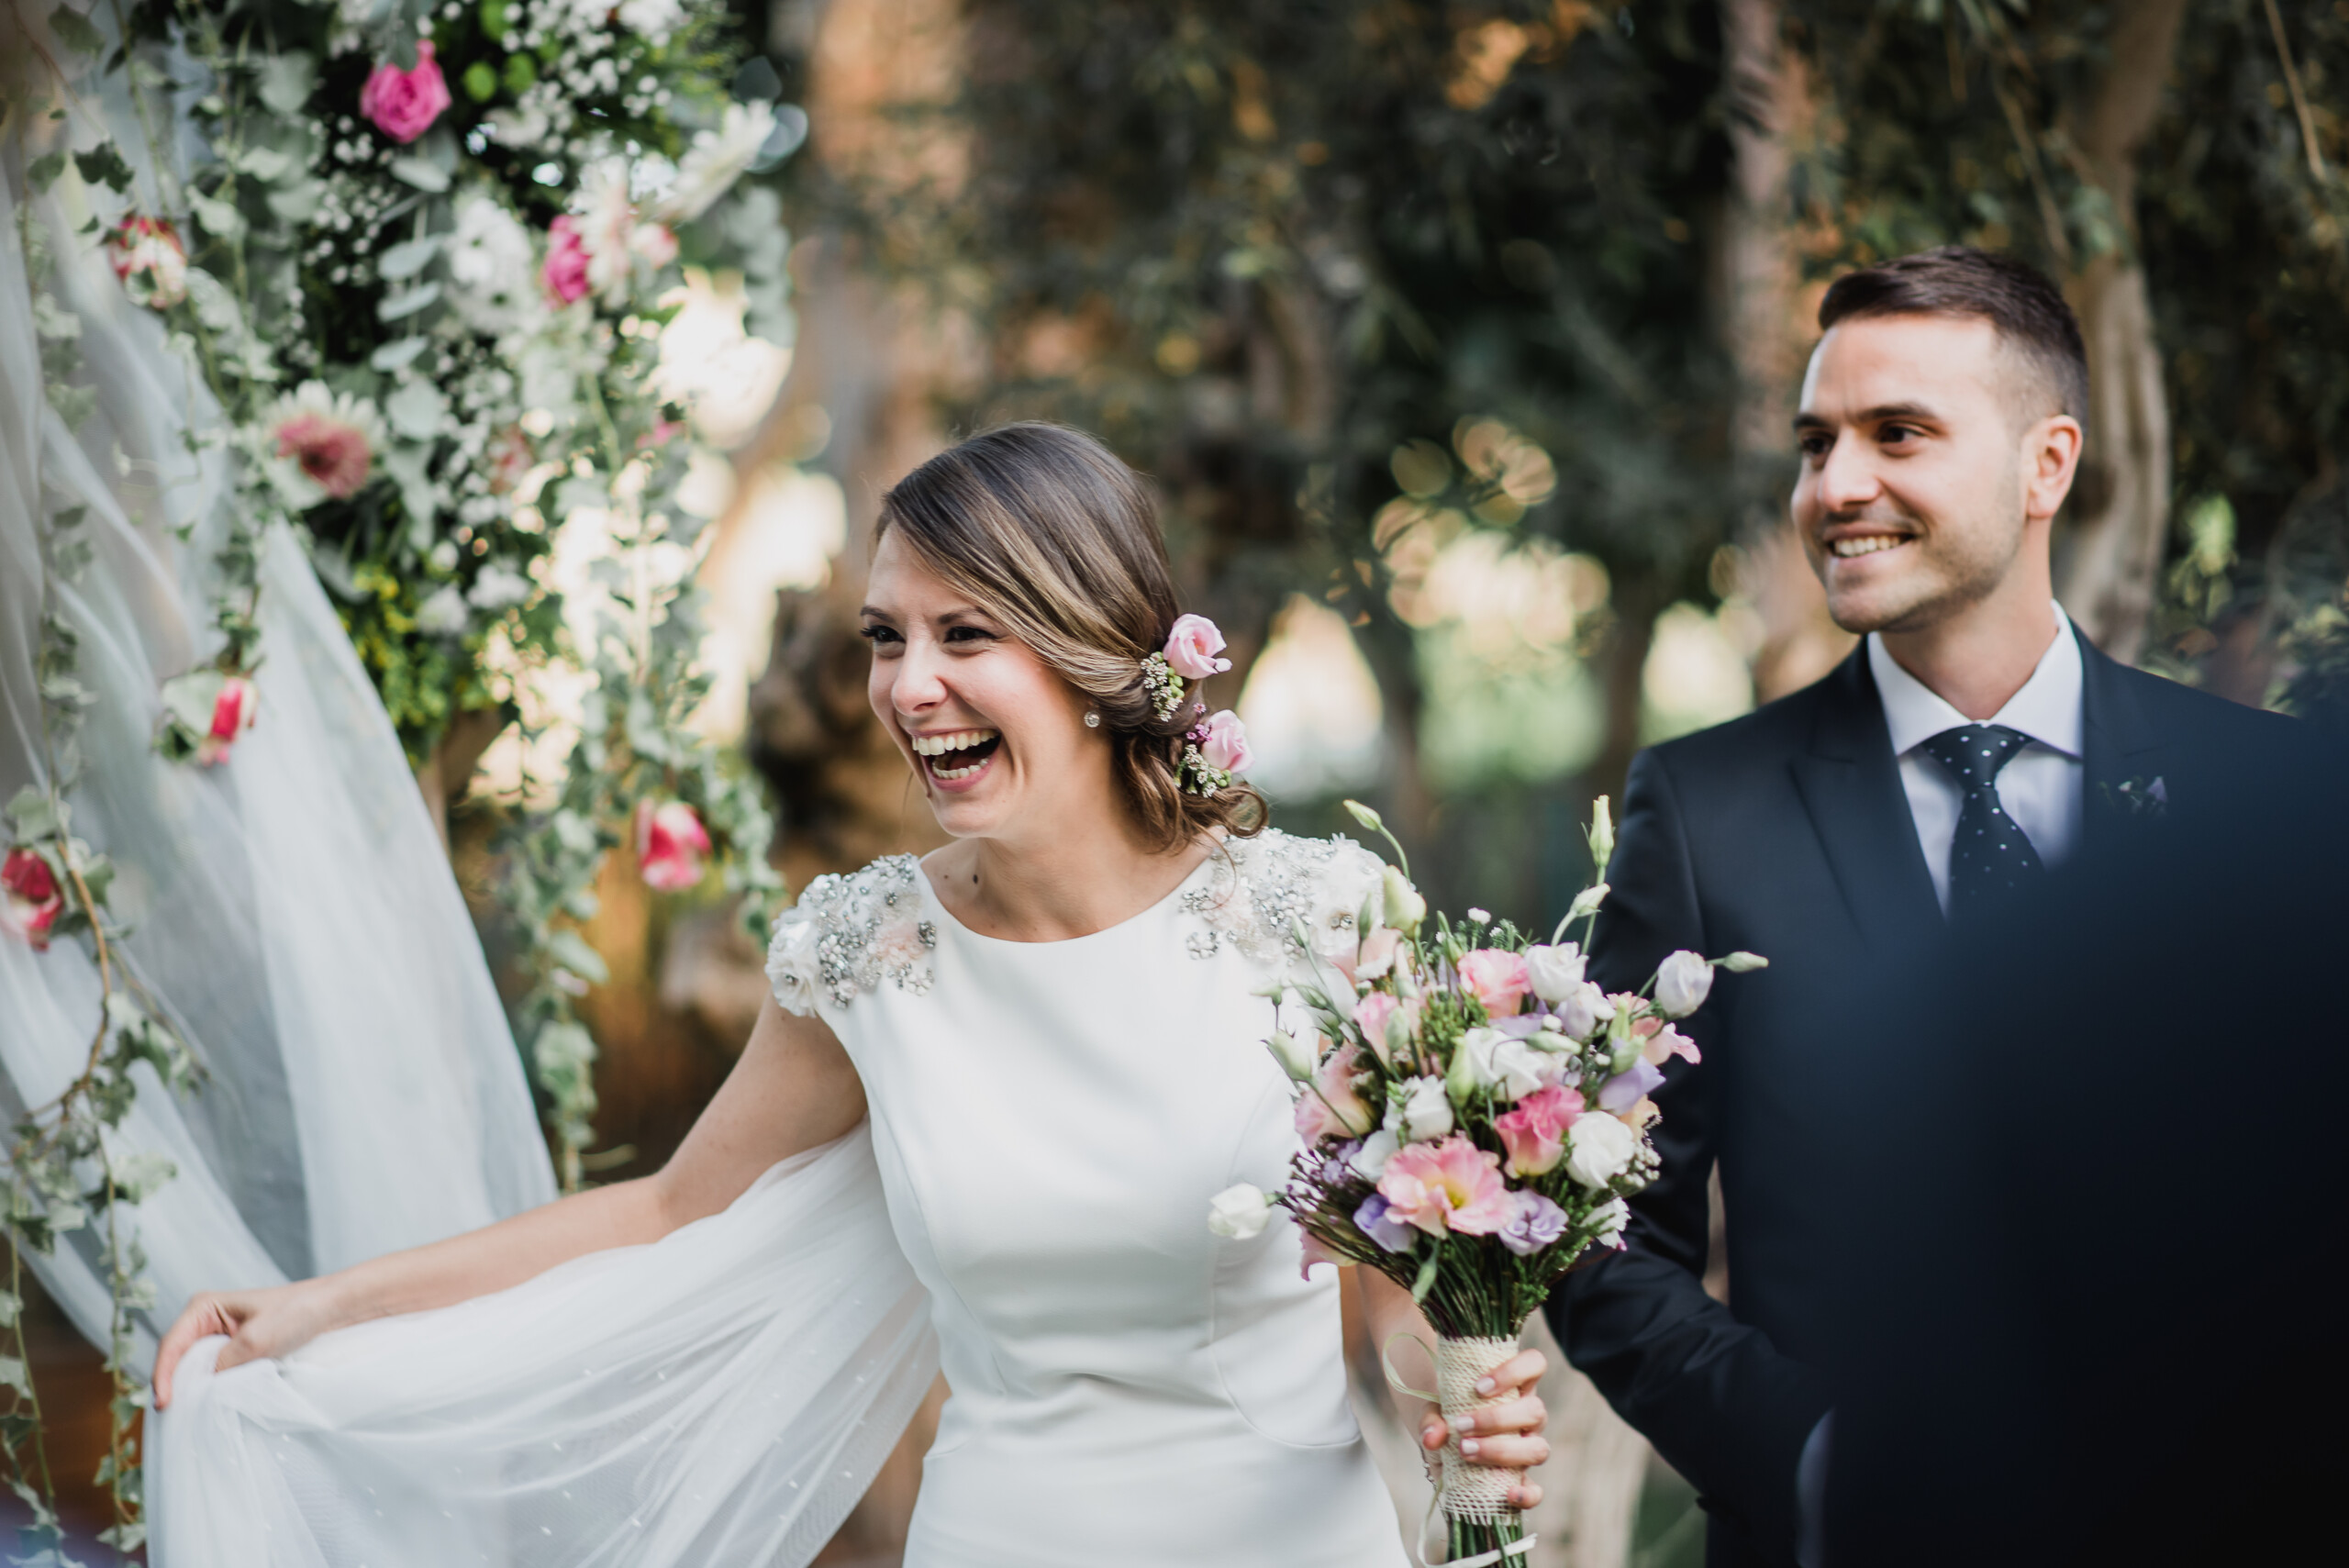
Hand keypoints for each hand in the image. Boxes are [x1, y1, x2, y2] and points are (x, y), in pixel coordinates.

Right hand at [152, 1281, 339, 1409]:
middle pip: (176, 1359)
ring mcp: (217, 1338)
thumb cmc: (296, 1313)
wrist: (329, 1309)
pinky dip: (208, 1389)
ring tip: (184, 1416)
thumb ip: (224, 1364)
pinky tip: (208, 1405)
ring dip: (190, 1390)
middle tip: (171, 1416)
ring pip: (192, 1369)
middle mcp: (204, 1321)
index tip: (163, 1403)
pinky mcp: (232, 1352)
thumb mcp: (256, 1340)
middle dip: (172, 1385)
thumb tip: (201, 1390)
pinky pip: (211, 1374)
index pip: (172, 1344)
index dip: (163, 1375)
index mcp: (204, 1307)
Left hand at [1419, 1345, 1549, 1509]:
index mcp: (1514, 1385)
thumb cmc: (1444, 1414)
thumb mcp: (1432, 1409)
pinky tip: (1509, 1495)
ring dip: (1502, 1451)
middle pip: (1536, 1410)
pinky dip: (1528, 1495)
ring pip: (1537, 1448)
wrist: (1438, 1444)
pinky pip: (1535, 1490)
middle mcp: (1526, 1414)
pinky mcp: (1518, 1478)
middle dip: (1497, 1420)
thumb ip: (1431, 1418)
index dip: (1514, 1372)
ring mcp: (1526, 1446)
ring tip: (1466, 1451)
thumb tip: (1433, 1438)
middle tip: (1461, 1425)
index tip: (1478, 1387)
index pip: (1534, 1364)